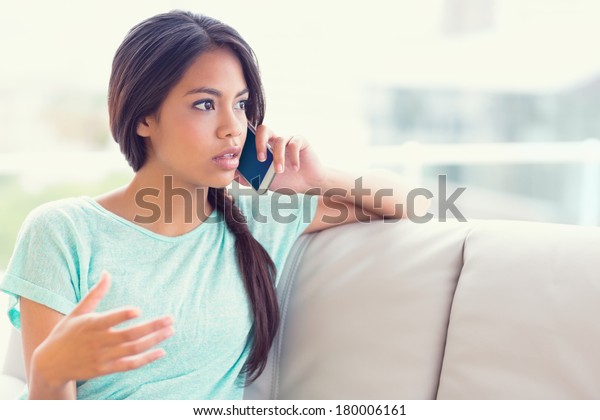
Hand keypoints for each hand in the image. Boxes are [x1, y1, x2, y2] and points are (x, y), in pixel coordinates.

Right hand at [32, 271, 173, 389]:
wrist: (50, 364)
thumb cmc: (66, 333)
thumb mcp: (78, 311)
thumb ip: (95, 293)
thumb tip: (107, 272)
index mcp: (91, 324)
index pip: (109, 320)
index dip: (123, 315)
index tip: (138, 310)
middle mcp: (98, 342)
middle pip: (129, 335)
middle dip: (152, 327)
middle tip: (171, 318)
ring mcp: (102, 357)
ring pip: (133, 350)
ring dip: (154, 341)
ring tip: (170, 330)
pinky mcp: (105, 369)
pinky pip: (130, 365)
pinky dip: (146, 359)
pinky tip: (161, 351)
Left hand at [236, 124, 326, 193]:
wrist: (309, 184)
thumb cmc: (287, 180)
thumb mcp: (267, 182)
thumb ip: (252, 178)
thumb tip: (235, 176)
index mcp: (265, 147)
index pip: (252, 137)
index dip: (247, 144)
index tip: (245, 159)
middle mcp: (275, 140)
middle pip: (263, 129)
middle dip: (259, 143)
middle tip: (260, 159)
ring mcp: (288, 139)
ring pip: (279, 141)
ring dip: (278, 158)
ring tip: (279, 171)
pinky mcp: (301, 141)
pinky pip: (294, 144)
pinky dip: (294, 158)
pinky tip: (296, 168)